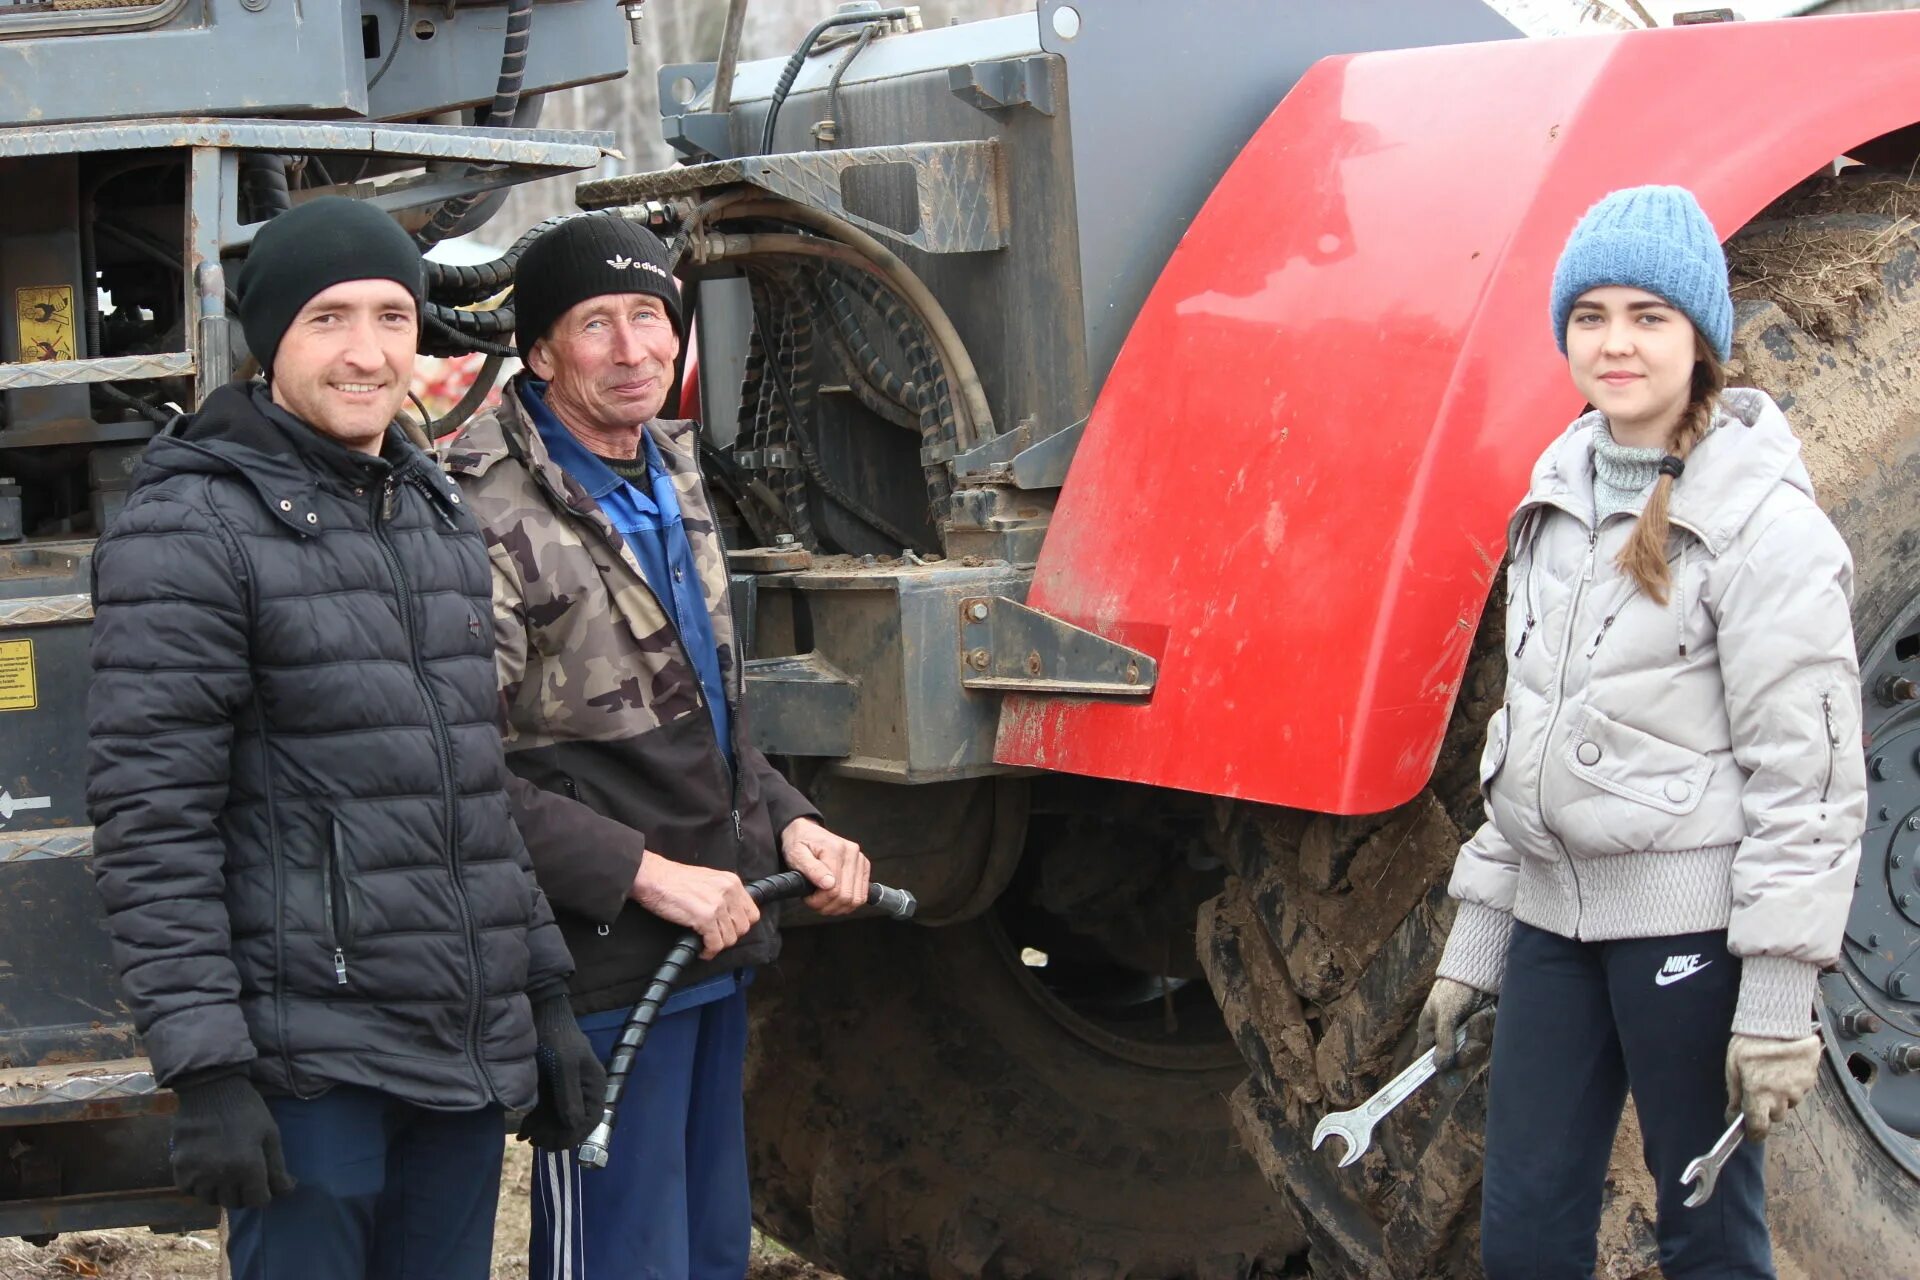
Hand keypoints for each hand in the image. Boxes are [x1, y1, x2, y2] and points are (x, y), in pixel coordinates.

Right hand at [169, 1074, 295, 1208]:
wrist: (211, 1089)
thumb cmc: (247, 1110)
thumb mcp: (270, 1135)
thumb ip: (277, 1167)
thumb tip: (286, 1191)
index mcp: (248, 1166)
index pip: (258, 1201)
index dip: (264, 1193)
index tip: (263, 1182)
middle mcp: (221, 1175)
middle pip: (235, 1203)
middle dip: (244, 1194)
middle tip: (245, 1177)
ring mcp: (197, 1173)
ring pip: (211, 1199)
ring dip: (221, 1191)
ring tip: (225, 1173)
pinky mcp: (179, 1168)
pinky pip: (189, 1189)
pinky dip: (198, 1185)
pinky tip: (206, 1170)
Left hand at [518, 991, 607, 1149]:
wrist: (540, 1015)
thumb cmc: (557, 1037)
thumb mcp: (564, 1065)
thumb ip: (569, 1094)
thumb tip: (573, 1125)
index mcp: (594, 1085)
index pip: (591, 1119)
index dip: (574, 1135)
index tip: (555, 1145)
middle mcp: (582, 1091)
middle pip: (573, 1123)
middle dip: (555, 1135)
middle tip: (536, 1143)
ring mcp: (565, 1091)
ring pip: (557, 1120)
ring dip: (544, 1132)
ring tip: (527, 1138)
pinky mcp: (550, 1089)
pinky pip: (546, 1112)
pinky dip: (536, 1123)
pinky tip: (524, 1132)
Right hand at [630, 852, 759, 959]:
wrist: (653, 877)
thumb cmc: (674, 879)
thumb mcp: (708, 880)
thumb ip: (722, 894)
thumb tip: (729, 915)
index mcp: (731, 882)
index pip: (752, 913)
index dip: (740, 925)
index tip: (728, 929)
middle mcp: (728, 892)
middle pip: (743, 928)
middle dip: (729, 937)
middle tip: (715, 938)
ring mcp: (717, 905)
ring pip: (730, 938)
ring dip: (717, 945)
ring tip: (707, 944)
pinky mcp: (705, 917)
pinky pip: (715, 944)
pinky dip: (709, 951)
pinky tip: (702, 950)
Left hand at [780, 816, 870, 916]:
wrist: (806, 831)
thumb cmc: (799, 842)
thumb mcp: (797, 854)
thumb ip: (812, 869)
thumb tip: (828, 884)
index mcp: (836, 850)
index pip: (834, 889)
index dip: (819, 901)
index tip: (808, 898)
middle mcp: (852, 853)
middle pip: (847, 896)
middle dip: (828, 905)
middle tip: (814, 902)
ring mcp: (860, 860)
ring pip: (856, 898)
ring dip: (839, 906)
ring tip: (824, 901)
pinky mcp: (864, 866)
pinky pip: (862, 894)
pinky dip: (848, 902)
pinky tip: (835, 898)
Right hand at [1416, 977, 1493, 1070]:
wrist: (1478, 973)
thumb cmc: (1454, 990)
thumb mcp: (1445, 1014)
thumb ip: (1443, 1041)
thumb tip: (1438, 1067)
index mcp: (1431, 1033)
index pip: (1429, 1060)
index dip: (1437, 1071)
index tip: (1448, 1081)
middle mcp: (1448, 1038)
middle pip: (1457, 1061)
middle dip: (1467, 1049)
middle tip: (1471, 1029)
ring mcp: (1465, 1035)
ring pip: (1473, 1051)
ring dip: (1478, 1035)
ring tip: (1478, 1016)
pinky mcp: (1480, 1032)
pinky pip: (1485, 1041)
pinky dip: (1486, 1029)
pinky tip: (1484, 1015)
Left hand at [1726, 1033, 1820, 1141]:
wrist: (1779, 1022)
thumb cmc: (1750, 1043)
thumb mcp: (1733, 1067)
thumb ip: (1734, 1094)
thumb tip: (1733, 1115)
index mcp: (1758, 1095)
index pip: (1759, 1127)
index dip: (1755, 1133)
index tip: (1752, 1134)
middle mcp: (1781, 1097)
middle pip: (1776, 1115)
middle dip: (1768, 1108)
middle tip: (1760, 1089)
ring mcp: (1799, 1089)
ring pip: (1789, 1103)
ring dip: (1782, 1095)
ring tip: (1774, 1073)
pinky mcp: (1811, 1080)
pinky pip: (1801, 1090)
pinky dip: (1793, 1084)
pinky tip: (1786, 1067)